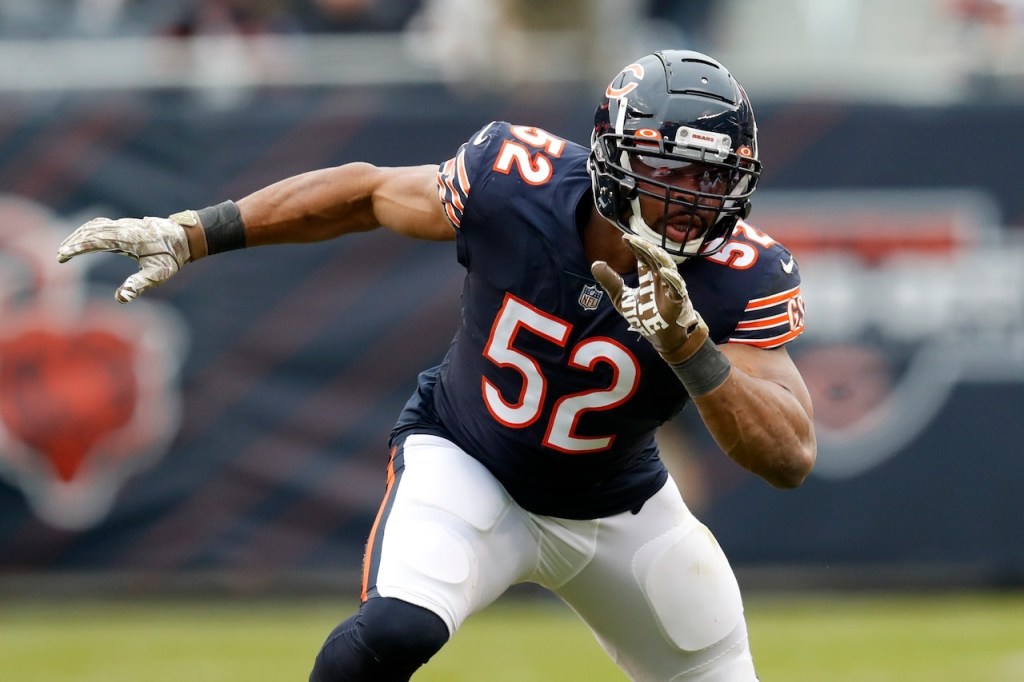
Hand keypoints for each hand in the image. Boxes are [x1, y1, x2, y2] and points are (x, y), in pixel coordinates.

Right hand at [57, 216, 190, 302]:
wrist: (185, 237)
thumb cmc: (171, 257)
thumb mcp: (157, 274)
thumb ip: (138, 285)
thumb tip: (122, 298)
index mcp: (128, 238)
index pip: (95, 240)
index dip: (77, 247)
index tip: (63, 256)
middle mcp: (123, 228)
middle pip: (91, 231)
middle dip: (73, 242)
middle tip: (60, 256)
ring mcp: (124, 224)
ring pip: (94, 225)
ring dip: (78, 235)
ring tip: (66, 249)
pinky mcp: (125, 225)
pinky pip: (101, 224)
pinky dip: (87, 230)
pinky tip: (83, 238)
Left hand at [591, 234, 707, 362]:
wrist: (661, 338)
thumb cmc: (645, 317)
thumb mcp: (621, 299)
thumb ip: (610, 282)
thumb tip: (595, 264)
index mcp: (649, 277)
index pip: (643, 257)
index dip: (636, 248)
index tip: (625, 239)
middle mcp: (661, 279)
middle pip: (655, 258)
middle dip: (646, 248)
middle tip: (634, 240)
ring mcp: (671, 288)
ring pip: (668, 268)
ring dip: (659, 258)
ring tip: (649, 249)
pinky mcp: (679, 301)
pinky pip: (677, 288)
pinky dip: (672, 279)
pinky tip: (663, 272)